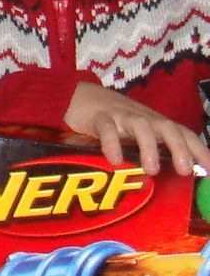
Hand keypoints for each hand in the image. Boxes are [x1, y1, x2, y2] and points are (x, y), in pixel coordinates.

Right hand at [64, 82, 209, 175]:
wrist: (77, 96)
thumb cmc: (114, 122)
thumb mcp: (137, 134)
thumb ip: (153, 150)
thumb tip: (176, 179)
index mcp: (156, 124)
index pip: (184, 134)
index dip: (200, 150)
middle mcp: (143, 118)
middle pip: (167, 128)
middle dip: (179, 148)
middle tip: (185, 170)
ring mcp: (121, 116)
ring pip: (140, 127)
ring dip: (149, 147)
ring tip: (152, 170)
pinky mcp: (98, 118)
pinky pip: (106, 129)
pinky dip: (112, 144)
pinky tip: (114, 160)